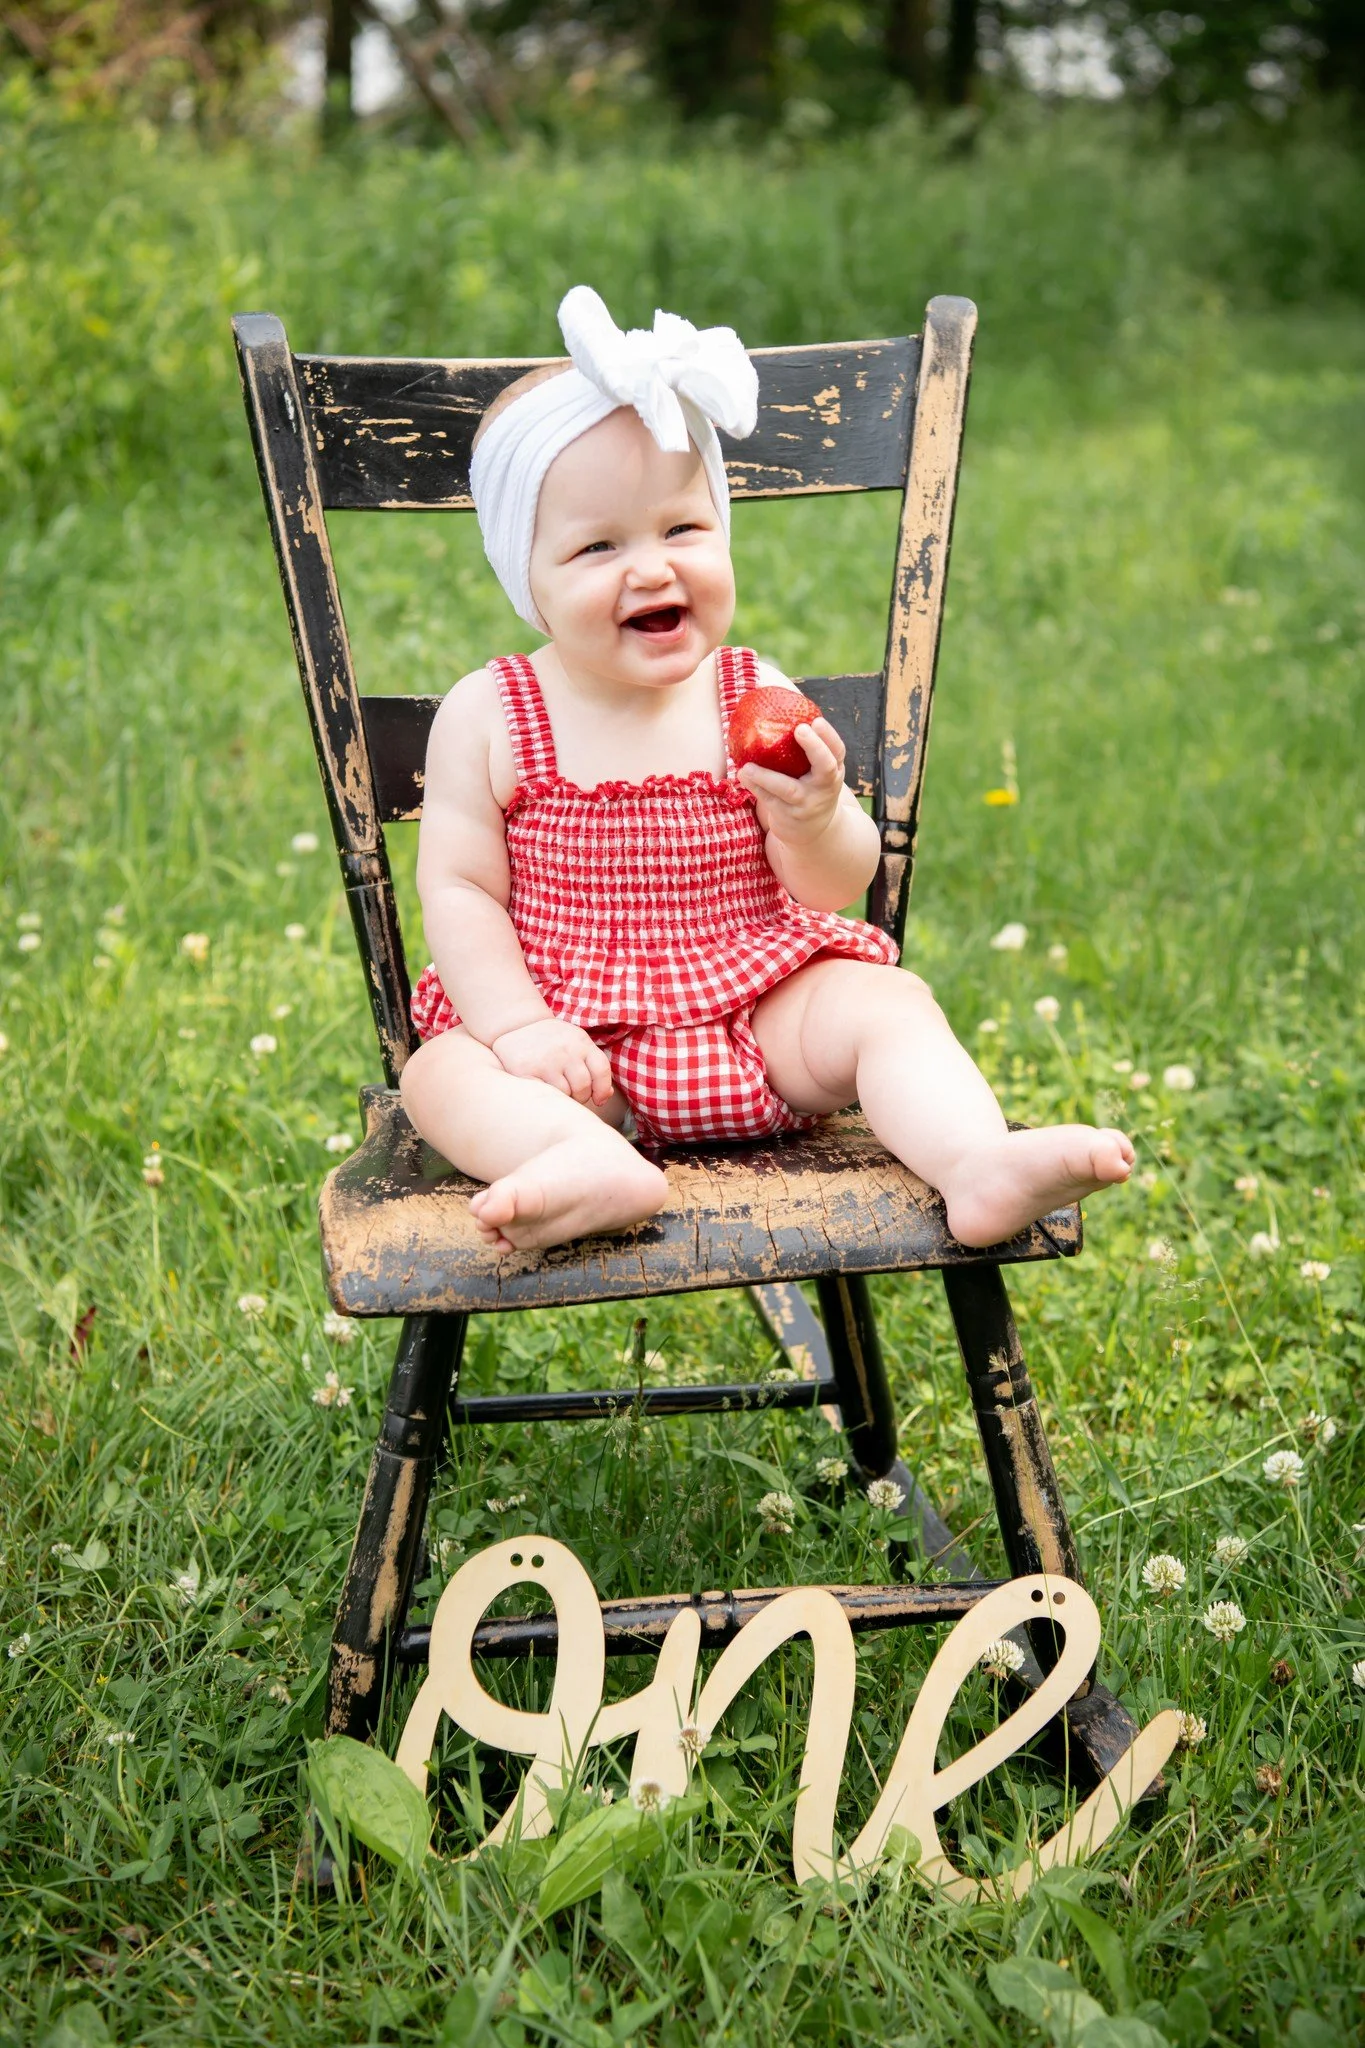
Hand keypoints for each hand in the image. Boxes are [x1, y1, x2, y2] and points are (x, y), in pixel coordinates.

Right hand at [490, 1018, 613, 1106]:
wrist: (517, 1024)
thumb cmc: (552, 1040)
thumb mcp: (576, 1043)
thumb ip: (594, 1066)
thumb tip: (605, 1096)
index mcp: (581, 1042)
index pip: (601, 1071)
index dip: (602, 1090)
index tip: (598, 1099)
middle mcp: (565, 1050)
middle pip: (583, 1087)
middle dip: (580, 1096)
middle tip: (571, 1093)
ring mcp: (545, 1061)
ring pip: (564, 1093)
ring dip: (563, 1096)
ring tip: (556, 1088)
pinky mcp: (526, 1071)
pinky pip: (545, 1094)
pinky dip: (546, 1095)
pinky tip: (542, 1086)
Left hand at [737, 717, 846, 845]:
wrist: (813, 832)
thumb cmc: (808, 788)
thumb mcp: (816, 772)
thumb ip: (803, 749)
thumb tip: (771, 706)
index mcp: (833, 770)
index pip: (837, 751)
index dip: (828, 735)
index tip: (815, 720)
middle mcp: (825, 787)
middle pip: (826, 767)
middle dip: (815, 747)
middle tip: (800, 729)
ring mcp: (808, 804)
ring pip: (789, 789)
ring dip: (767, 777)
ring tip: (746, 767)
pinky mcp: (790, 817)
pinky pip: (770, 800)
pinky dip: (755, 787)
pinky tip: (742, 776)